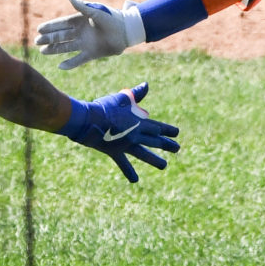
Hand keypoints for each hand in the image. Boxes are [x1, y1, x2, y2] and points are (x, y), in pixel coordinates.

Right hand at [35, 0, 145, 70]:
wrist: (126, 31)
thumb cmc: (112, 18)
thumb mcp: (96, 12)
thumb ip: (82, 7)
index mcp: (80, 21)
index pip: (61, 24)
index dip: (50, 26)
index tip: (39, 29)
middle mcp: (80, 33)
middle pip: (61, 36)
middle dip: (48, 38)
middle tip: (36, 41)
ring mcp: (85, 44)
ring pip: (66, 47)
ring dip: (54, 49)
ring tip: (42, 51)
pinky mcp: (92, 53)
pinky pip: (78, 59)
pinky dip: (70, 63)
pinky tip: (60, 67)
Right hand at [60, 81, 180, 182]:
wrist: (87, 120)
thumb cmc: (104, 107)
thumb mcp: (121, 98)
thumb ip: (136, 94)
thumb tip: (146, 85)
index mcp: (138, 121)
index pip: (156, 126)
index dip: (167, 130)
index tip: (176, 133)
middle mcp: (136, 134)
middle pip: (154, 140)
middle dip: (166, 144)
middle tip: (177, 148)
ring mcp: (126, 144)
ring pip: (144, 153)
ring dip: (155, 160)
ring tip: (164, 166)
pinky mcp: (115, 151)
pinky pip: (123, 163)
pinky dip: (129, 171)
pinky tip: (135, 180)